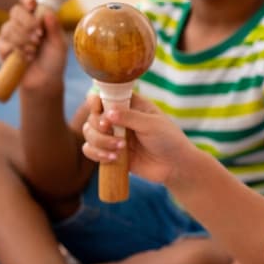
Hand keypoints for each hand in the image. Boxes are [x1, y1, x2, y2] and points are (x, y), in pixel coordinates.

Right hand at [0, 0, 69, 91]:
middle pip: (15, 11)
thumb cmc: (53, 61)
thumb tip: (47, 12)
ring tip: (33, 51)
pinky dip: (15, 51)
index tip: (32, 5)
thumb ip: (54, 28)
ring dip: (22, 40)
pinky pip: (2, 43)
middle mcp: (21, 23)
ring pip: (8, 28)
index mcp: (36, 17)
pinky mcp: (2, 48)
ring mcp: (9, 35)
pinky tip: (25, 58)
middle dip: (27, 23)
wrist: (43, 81)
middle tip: (38, 37)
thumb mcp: (59, 45)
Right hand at [81, 93, 195, 184]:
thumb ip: (130, 117)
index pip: (103, 96)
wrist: (175, 167)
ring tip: (120, 149)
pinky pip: (89, 150)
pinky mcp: (109, 152)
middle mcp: (116, 118)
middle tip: (112, 131)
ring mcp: (112, 136)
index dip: (96, 102)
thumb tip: (107, 113)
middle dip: (99, 126)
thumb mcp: (152, 124)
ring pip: (88, 133)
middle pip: (92, 116)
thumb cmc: (169, 140)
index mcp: (127, 105)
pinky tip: (112, 158)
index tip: (99, 109)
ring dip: (100, 141)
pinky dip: (96, 154)